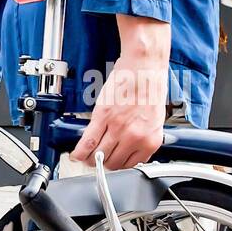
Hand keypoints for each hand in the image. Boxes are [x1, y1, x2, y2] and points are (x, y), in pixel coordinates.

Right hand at [72, 15, 168, 169]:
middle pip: (113, 163)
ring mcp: (118, 128)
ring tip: (86, 158)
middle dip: (104, 163)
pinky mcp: (103, 117)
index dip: (118, 164)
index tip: (112, 162)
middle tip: (98, 160)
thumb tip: (131, 147)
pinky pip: (88, 142)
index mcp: (150, 140)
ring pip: (99, 156)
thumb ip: (143, 136)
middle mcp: (134, 137)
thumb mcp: (155, 118)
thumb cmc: (150, 86)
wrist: (144, 66)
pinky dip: (80, 151)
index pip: (130, 164)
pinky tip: (77, 154)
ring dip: (90, 160)